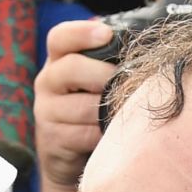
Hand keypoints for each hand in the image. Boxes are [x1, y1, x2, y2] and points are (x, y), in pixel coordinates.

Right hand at [35, 20, 117, 187]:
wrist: (71, 157)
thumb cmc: (92, 109)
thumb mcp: (95, 81)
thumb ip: (108, 61)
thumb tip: (146, 44)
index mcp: (58, 60)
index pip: (60, 37)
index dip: (82, 33)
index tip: (107, 34)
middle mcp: (46, 82)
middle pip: (72, 68)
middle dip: (104, 74)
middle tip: (125, 83)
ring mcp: (46, 111)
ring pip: (82, 106)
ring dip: (108, 109)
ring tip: (124, 111)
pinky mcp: (52, 140)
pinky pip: (85, 133)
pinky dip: (103, 134)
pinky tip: (112, 133)